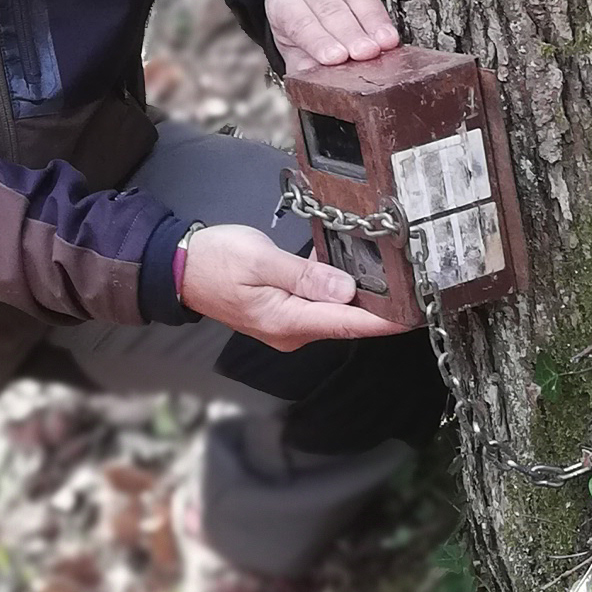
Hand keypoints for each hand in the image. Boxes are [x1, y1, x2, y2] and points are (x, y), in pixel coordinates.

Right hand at [178, 221, 402, 348]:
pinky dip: (332, 287)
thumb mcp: (261, 261)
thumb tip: (346, 290)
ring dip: (355, 293)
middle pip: (344, 318)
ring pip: (332, 309)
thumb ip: (305, 276)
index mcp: (287, 320)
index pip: (347, 324)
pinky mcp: (283, 312)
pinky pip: (316, 302)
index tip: (413, 315)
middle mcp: (291, 330)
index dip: (384, 321)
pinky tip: (344, 265)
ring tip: (387, 271)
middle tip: (409, 280)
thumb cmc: (214, 262)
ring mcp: (287, 323)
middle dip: (377, 303)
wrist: (178, 269)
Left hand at [264, 0, 399, 73]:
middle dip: (351, 31)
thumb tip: (319, 86)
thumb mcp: (296, 53)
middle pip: (329, 5)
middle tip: (368, 53)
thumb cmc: (305, 32)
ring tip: (385, 39)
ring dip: (370, 13)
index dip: (319, 39)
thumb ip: (304, 67)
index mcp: (281, 1)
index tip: (339, 58)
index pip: (300, 21)